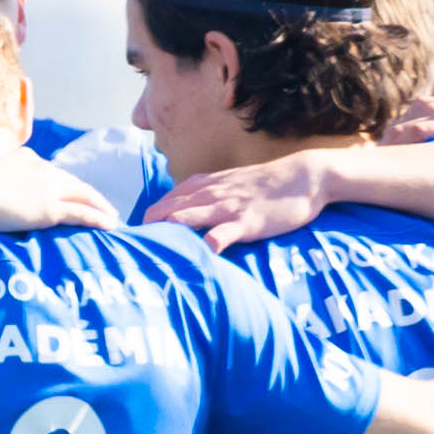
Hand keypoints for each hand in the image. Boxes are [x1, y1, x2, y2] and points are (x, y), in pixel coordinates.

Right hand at [0, 154, 120, 235]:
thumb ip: (0, 171)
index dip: (67, 186)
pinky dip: (98, 218)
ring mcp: (49, 189)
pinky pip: (82, 214)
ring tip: (112, 217)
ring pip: (84, 197)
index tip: (73, 194)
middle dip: (92, 196)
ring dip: (101, 207)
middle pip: (75, 184)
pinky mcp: (50, 209)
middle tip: (105, 206)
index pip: (54, 174)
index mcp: (29, 159)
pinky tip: (109, 224)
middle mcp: (45, 170)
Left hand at [145, 152, 334, 249]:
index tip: (131, 240)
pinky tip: (195, 257)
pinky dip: (206, 244)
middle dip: (144, 230)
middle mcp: (210, 194)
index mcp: (204, 185)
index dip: (145, 220)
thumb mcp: (230, 184)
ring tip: (146, 252)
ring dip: (164, 233)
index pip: (164, 201)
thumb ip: (207, 196)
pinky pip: (221, 233)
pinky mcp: (247, 222)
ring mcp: (227, 207)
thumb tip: (184, 213)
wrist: (305, 176)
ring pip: (186, 217)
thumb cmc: (267, 185)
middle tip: (128, 252)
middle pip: (165, 210)